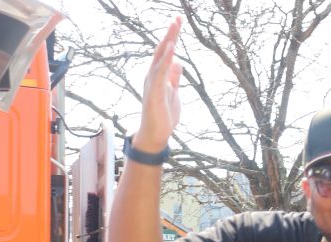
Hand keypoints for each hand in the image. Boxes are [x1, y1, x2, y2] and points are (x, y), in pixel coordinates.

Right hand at [135, 17, 183, 151]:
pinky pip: (160, 72)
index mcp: (158, 75)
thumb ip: (174, 77)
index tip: (178, 23)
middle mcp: (153, 75)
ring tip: (174, 27)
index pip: (165, 52)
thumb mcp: (173, 92)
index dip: (171, 37)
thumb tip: (178, 62)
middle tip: (178, 18)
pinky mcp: (155, 91)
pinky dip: (166, 59)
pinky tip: (172, 48)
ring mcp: (153, 82)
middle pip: (162, 50)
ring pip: (160, 58)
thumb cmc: (163, 115)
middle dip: (170, 34)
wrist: (156, 134)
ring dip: (168, 42)